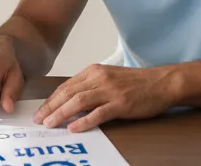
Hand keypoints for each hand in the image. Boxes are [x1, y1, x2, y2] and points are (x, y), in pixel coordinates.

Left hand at [32, 64, 179, 131]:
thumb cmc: (136, 83)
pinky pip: (98, 113)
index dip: (51, 99)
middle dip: (51, 107)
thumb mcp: (109, 78)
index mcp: (94, 71)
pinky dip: (84, 121)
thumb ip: (90, 86)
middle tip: (39, 119)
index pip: (66, 86)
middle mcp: (99, 78)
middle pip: (68, 93)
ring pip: (79, 101)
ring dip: (62, 113)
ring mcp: (110, 90)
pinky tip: (74, 128)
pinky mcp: (121, 103)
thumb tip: (70, 102)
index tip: (41, 110)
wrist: (161, 82)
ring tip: (50, 124)